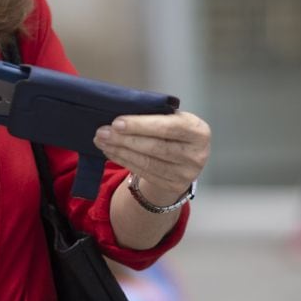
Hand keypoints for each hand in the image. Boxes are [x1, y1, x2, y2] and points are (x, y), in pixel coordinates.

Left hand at [94, 111, 210, 204]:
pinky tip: (111, 152)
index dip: (141, 125)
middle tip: (102, 132)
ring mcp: (186, 174)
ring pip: (146, 162)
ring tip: (101, 141)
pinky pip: (143, 173)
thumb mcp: (174, 119)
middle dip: (125, 139)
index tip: (117, 122)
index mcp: (198, 131)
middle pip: (155, 147)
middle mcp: (196, 154)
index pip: (168, 127)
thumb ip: (154, 115)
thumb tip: (120, 115)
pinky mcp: (173, 186)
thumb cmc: (174, 131)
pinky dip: (124, 161)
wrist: (186, 158)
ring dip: (119, 151)